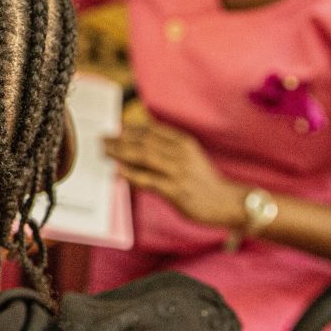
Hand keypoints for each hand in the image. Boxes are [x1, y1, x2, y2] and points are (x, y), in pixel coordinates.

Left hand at [103, 115, 246, 228]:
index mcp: (183, 142)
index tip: (113, 128)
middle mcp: (180, 153)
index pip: (152, 130)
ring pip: (145, 157)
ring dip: (122, 153)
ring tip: (105, 151)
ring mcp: (178, 172)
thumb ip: (168, 150)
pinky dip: (132, 175)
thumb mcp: (190, 157)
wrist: (228, 202)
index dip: (130, 129)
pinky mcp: (176, 191)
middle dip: (120, 139)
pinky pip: (149, 181)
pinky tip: (118, 172)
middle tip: (102, 139)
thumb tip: (138, 146)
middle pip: (144, 141)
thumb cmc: (204, 181)